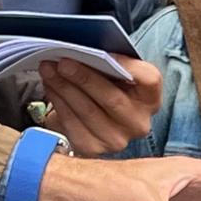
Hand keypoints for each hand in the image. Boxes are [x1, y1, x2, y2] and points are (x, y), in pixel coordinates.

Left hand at [37, 56, 160, 156]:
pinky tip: (51, 88)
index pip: (148, 79)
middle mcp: (138, 123)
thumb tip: (84, 50)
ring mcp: (117, 140)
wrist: (99, 116)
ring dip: (64, 88)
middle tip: (63, 62)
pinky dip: (58, 103)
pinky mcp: (93, 149)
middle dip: (83, 77)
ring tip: (49, 70)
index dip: (126, 65)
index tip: (103, 54)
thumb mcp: (117, 71)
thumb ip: (111, 61)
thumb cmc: (109, 86)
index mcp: (150, 98)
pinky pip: (72, 124)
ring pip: (87, 111)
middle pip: (112, 99)